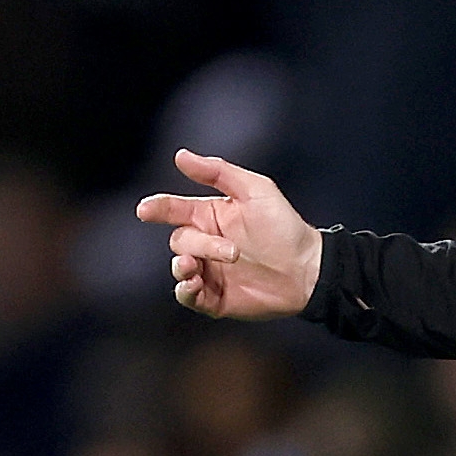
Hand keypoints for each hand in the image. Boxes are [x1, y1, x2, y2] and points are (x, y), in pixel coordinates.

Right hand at [136, 149, 319, 319]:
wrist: (309, 269)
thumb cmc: (285, 227)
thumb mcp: (256, 190)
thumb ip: (219, 173)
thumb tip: (180, 157)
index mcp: (210, 216)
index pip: (174, 210)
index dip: (158, 208)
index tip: (145, 210)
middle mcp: (206, 244)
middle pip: (180, 241)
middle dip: (200, 245)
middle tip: (232, 252)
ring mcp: (210, 271)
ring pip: (179, 268)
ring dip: (183, 268)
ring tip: (196, 268)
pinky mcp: (216, 298)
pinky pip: (189, 297)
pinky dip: (185, 291)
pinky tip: (193, 284)